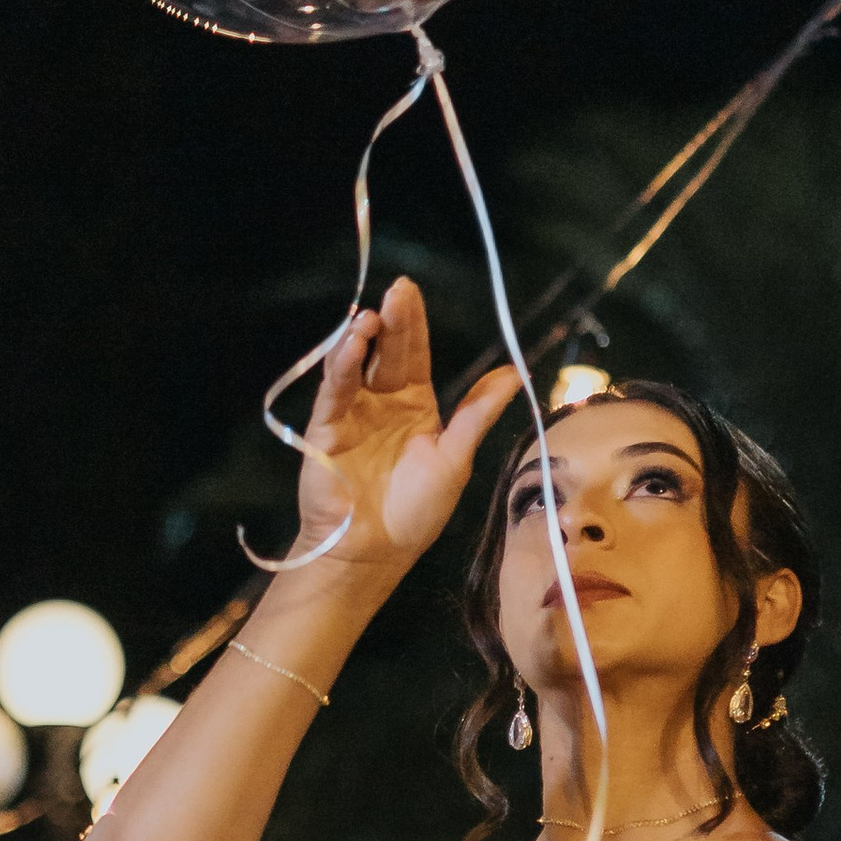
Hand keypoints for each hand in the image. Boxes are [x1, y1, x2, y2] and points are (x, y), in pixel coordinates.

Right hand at [289, 282, 517, 582]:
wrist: (374, 551)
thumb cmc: (416, 511)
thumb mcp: (455, 458)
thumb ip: (478, 413)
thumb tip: (515, 373)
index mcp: (414, 405)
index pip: (414, 353)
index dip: (413, 322)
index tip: (409, 290)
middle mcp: (381, 402)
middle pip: (386, 351)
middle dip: (390, 320)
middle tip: (396, 290)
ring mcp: (351, 413)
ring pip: (355, 365)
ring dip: (361, 339)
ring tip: (372, 317)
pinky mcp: (326, 429)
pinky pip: (334, 391)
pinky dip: (341, 367)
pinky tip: (351, 347)